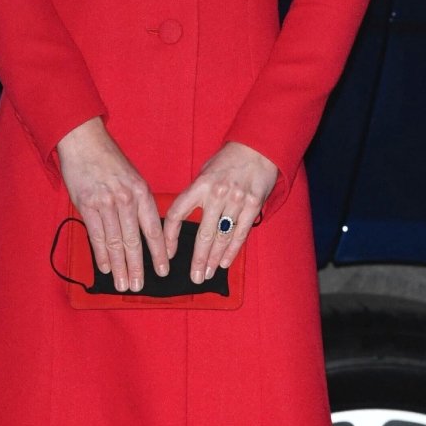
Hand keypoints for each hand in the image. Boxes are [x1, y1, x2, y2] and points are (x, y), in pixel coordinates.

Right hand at [56, 117, 166, 292]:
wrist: (84, 142)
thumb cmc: (110, 161)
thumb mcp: (133, 178)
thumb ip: (139, 204)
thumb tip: (146, 232)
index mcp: (142, 193)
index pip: (154, 230)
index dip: (159, 253)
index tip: (163, 270)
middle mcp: (126, 200)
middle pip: (134, 241)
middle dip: (137, 267)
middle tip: (139, 287)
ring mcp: (106, 203)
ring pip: (115, 242)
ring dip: (119, 267)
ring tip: (122, 284)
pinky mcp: (86, 205)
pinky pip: (96, 235)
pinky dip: (101, 254)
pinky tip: (105, 267)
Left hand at [164, 141, 278, 282]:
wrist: (257, 148)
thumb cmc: (228, 161)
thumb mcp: (205, 172)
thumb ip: (196, 195)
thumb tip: (183, 220)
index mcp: (200, 185)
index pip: (177, 214)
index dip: (169, 236)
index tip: (168, 253)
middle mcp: (217, 194)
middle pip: (203, 234)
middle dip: (198, 259)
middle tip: (194, 277)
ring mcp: (236, 200)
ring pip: (222, 237)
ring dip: (215, 259)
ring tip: (208, 274)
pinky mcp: (253, 205)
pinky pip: (241, 233)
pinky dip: (232, 250)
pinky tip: (225, 263)